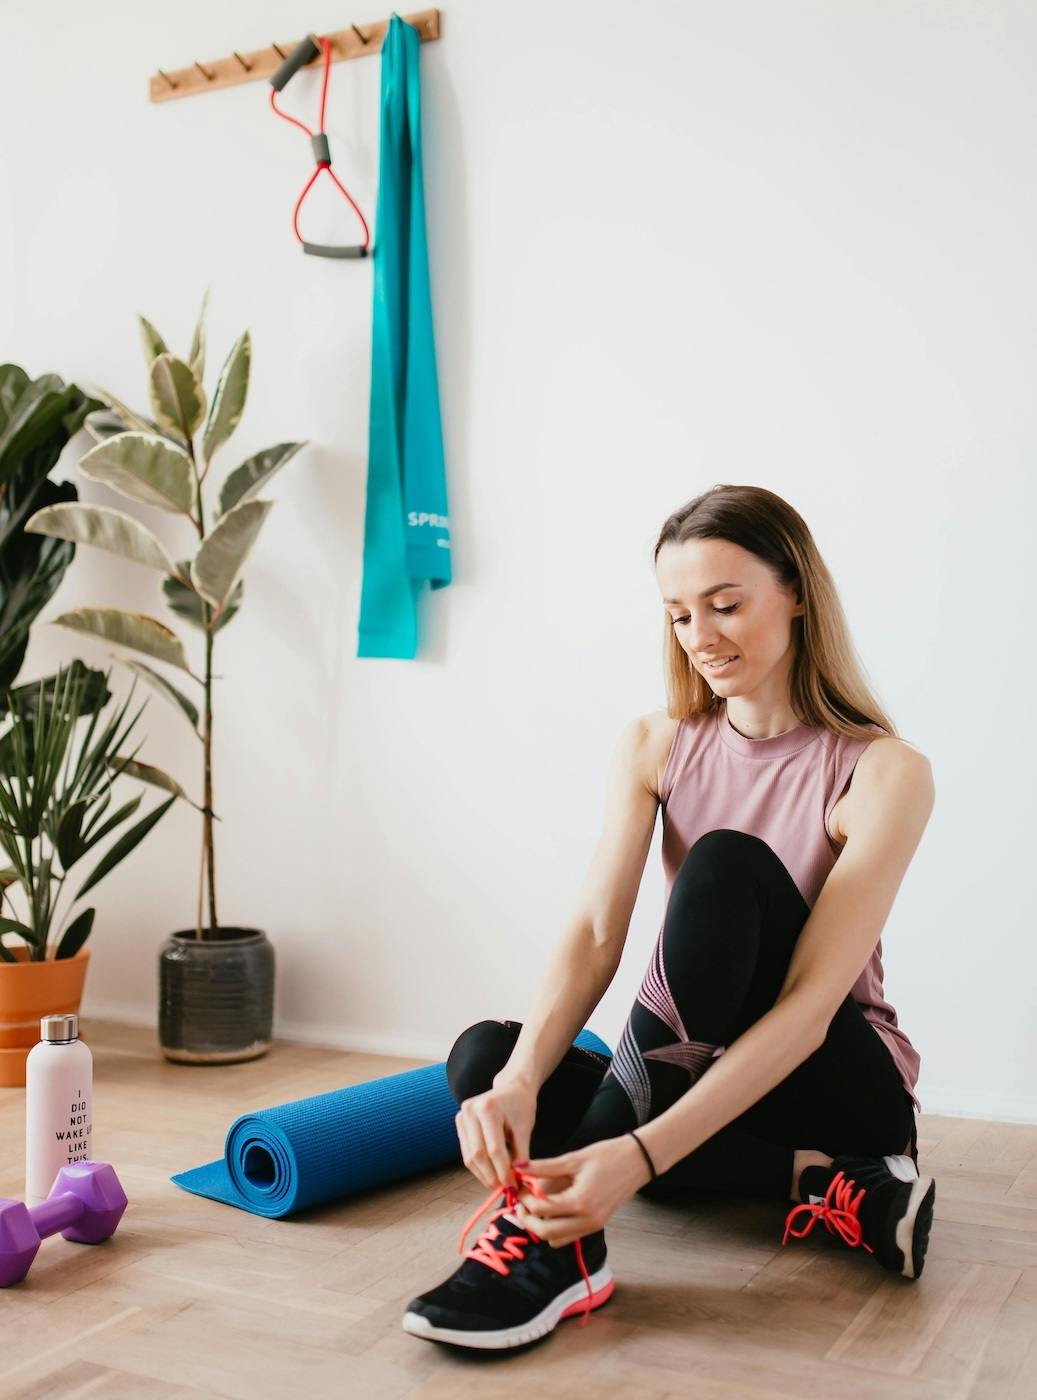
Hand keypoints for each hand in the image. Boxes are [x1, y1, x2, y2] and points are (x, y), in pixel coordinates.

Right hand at [454, 1082, 536, 1190]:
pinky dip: (479, 1167)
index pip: (494, 1149)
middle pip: (478, 1155)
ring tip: (499, 1184)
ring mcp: (462, 1116)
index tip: (513, 1187)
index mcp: (488, 1108)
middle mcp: (470, 1110)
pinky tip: (491, 1174)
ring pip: (470, 1157)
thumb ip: (521, 1157)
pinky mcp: (459, 1123)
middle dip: (492, 1177)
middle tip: (506, 1190)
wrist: (512, 1088)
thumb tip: (517, 1184)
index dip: (503, 1172)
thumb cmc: (521, 1107)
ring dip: (484, 1175)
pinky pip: (467, 1153)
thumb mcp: (525, 1130)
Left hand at [512, 1135, 652, 1245]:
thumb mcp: (574, 1159)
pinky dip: (555, 1228)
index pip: (541, 1210)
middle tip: (520, 1201)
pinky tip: (551, 1208)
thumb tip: (518, 1167)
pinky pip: (568, 1236)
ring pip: (556, 1240)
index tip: (518, 1186)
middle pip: (545, 1233)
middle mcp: (587, 1220)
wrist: (638, 1161)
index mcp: (581, 1202)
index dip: (524, 1199)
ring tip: (534, 1204)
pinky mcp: (596, 1225)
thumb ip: (544, 1167)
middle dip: (527, 1219)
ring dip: (540, 1226)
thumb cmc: (608, 1155)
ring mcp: (593, 1226)